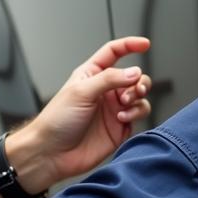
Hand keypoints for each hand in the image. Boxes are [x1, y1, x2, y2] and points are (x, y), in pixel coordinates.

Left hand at [0, 37, 152, 197]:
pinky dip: (135, 114)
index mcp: (92, 75)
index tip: (145, 44)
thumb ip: (110, 79)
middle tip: (134, 90)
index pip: (114, 53)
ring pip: (140, 96)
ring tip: (124, 105)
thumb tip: (135, 72)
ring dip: (137, 98)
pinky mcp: (120, 127)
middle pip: (133, 76)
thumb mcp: (82, 91)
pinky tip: (121, 118)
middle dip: (139, 81)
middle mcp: (105, 91)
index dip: (130, 46)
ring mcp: (113, 109)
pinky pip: (139, 114)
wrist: (52, 153)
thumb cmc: (57, 120)